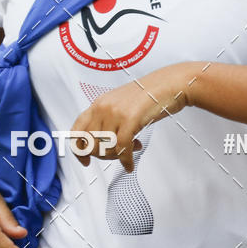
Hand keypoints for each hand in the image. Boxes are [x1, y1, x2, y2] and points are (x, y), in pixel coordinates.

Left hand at [70, 63, 195, 172]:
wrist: (169, 84)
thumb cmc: (149, 95)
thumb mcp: (121, 104)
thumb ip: (109, 120)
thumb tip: (102, 144)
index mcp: (99, 103)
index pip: (77, 130)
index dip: (78, 149)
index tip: (85, 160)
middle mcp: (103, 107)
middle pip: (90, 144)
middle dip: (102, 156)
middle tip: (115, 157)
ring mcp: (115, 112)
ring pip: (105, 148)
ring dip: (116, 158)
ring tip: (127, 154)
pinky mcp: (130, 118)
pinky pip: (122, 148)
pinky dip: (125, 160)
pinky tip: (130, 163)